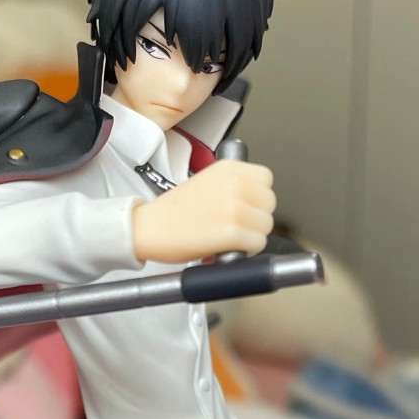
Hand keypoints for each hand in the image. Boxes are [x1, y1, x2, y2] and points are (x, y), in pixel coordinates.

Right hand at [132, 160, 275, 263]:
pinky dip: (247, 250)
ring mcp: (234, 208)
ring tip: (232, 238)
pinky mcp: (231, 232)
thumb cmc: (174, 211)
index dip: (258, 196)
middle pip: (269, 203)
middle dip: (257, 217)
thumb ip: (235, 185)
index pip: (266, 179)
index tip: (246, 206)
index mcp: (229, 168)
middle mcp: (234, 185)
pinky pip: (258, 243)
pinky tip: (230, 248)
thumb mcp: (208, 181)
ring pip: (266, 225)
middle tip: (238, 225)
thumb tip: (256, 201)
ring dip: (253, 235)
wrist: (150, 227)